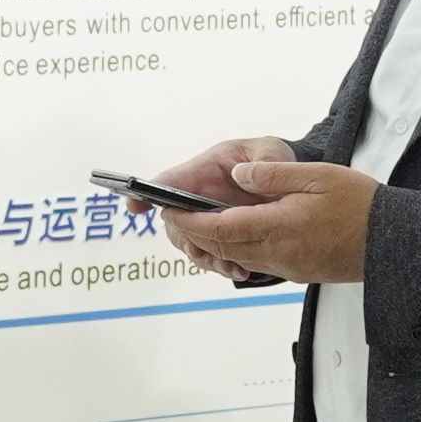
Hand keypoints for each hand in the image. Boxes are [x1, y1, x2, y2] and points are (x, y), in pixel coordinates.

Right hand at [132, 138, 291, 265]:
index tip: (134, 205)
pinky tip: (241, 270)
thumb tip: (241, 175)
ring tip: (230, 266)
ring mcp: (206, 219)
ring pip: (189, 242)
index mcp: (204, 171)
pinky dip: (220, 265)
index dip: (148, 193)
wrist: (285, 182)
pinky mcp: (219, 237)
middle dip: (183, 236)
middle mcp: (198, 196)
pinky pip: (209, 256)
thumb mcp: (271, 150)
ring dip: (204, 256)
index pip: (170, 181)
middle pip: (173, 221)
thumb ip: (264, 159)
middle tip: (198, 248)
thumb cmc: (271, 159)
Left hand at [169, 158, 372, 286]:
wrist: (392, 243)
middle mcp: (277, 253)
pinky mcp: (296, 272)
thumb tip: (238, 175)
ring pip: (238, 258)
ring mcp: (286, 266)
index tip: (172, 211)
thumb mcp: (317, 176)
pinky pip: (256, 263)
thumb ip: (273, 175)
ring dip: (215, 243)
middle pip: (223, 246)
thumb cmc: (360, 206)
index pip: (221, 228)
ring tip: (199, 224)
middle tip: (176, 216)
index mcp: (279, 227)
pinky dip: (238, 250)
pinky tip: (238, 235)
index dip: (191, 221)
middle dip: (195, 233)